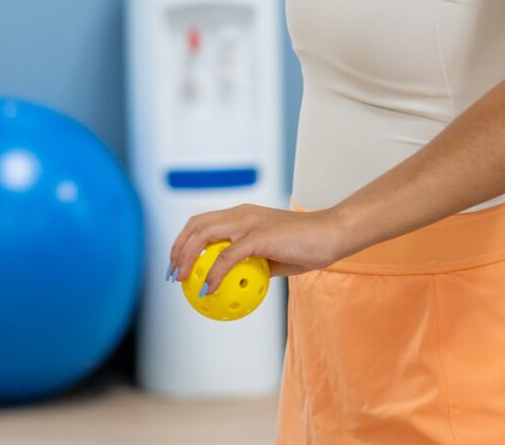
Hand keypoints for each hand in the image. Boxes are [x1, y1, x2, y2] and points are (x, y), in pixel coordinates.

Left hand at [167, 202, 353, 290]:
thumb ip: (252, 263)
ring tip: (182, 281)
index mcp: (243, 214)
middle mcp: (241, 213)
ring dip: (186, 259)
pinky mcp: (258, 236)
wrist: (331, 234)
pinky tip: (208, 291)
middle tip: (173, 275)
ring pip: (203, 235)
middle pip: (195, 225)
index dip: (184, 241)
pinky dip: (212, 274)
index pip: (203, 221)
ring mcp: (249, 222)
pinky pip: (226, 257)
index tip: (178, 265)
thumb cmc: (307, 246)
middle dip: (177, 249)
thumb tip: (235, 283)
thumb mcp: (273, 256)